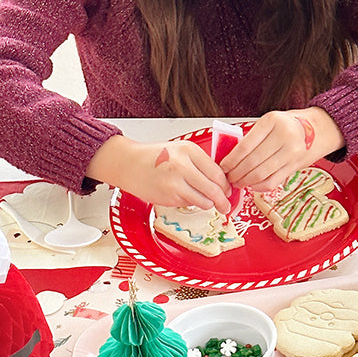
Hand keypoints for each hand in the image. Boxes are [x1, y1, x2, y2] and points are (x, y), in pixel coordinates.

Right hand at [87, 136, 231, 214]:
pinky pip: (188, 204)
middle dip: (223, 201)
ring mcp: (174, 183)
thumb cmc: (154, 157)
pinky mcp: (167, 197)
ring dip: (207, 204)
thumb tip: (222, 182)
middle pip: (213, 190)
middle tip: (226, 206)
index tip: (229, 190)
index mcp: (189, 150)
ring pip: (203, 201)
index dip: (226, 185)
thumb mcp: (181, 150)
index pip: (217, 173)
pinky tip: (181, 194)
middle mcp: (182, 166)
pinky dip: (190, 202)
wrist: (128, 164)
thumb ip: (201, 163)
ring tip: (204, 200)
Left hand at [223, 108, 344, 189]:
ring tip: (238, 182)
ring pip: (261, 173)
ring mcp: (291, 152)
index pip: (245, 146)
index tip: (223, 166)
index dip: (231, 160)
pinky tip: (252, 184)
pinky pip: (272, 181)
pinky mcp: (295, 166)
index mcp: (272, 121)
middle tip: (228, 177)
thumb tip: (230, 158)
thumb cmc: (289, 125)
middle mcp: (284, 136)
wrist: (317, 128)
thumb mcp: (270, 122)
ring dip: (245, 181)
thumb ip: (253, 137)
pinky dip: (258, 186)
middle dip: (236, 173)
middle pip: (252, 162)